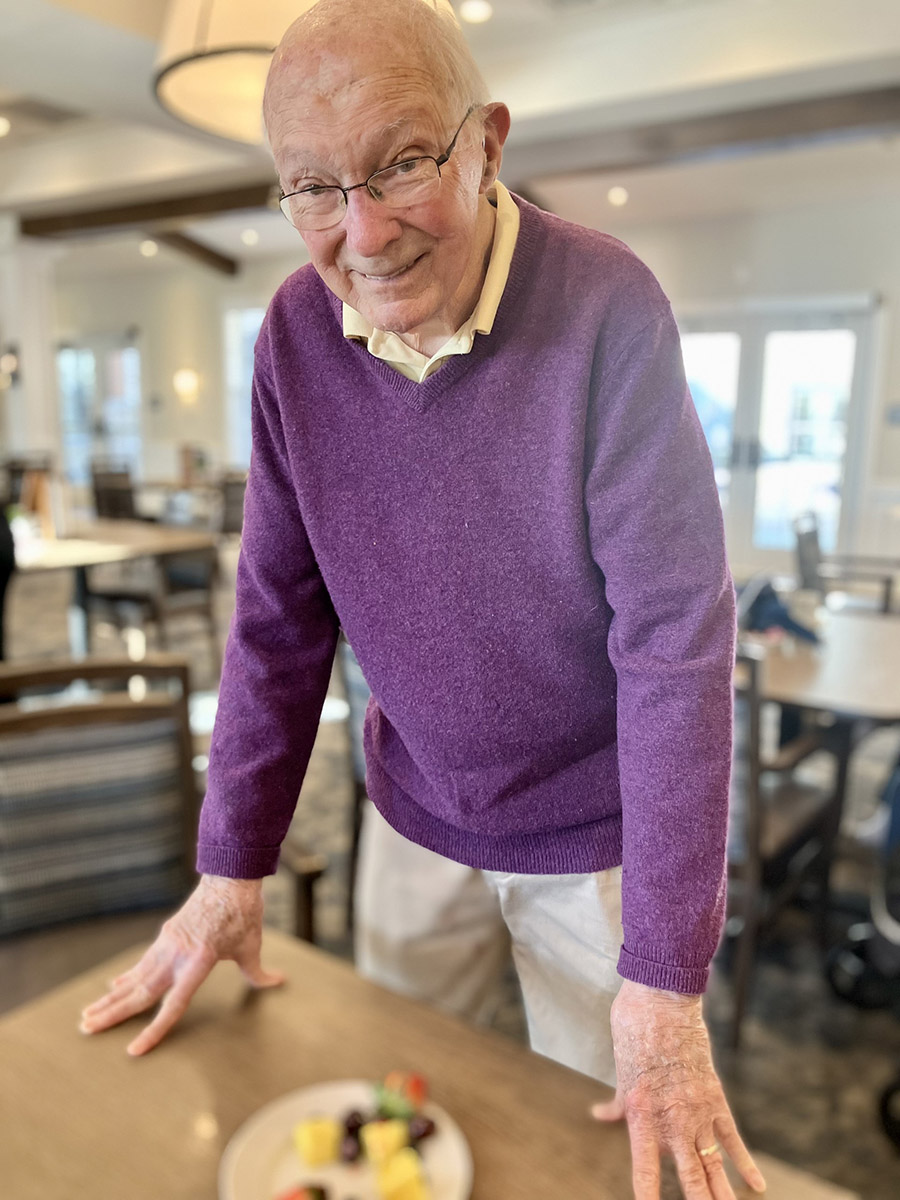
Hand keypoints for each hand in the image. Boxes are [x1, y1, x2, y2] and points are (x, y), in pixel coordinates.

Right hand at [79, 874, 283, 1055]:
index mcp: (198, 962)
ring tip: (89, 1014)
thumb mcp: (252, 945)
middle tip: (86, 1029)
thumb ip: (258, 972)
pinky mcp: (167, 934)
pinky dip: (127, 977)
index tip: (133, 1049)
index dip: (153, 1030)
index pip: (171, 1005)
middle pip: (139, 993)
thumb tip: (278, 982)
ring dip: (111, 997)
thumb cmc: (243, 912)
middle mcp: (176, 955)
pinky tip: (115, 986)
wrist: (229, 876)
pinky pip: (143, 962)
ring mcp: (168, 944)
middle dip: (112, 1013)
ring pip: (135, 978)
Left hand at [592, 980, 765, 1197]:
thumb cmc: (633, 1030)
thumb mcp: (620, 1070)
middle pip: (690, 1176)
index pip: (645, 1169)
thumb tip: (601, 1114)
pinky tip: (755, 1184)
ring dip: (722, 1193)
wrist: (661, 1000)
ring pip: (713, 1165)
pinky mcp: (715, 1098)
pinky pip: (732, 1137)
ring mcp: (697, 1112)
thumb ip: (617, 1102)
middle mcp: (671, 1120)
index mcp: (641, 1115)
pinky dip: (744, 1162)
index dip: (648, 1195)